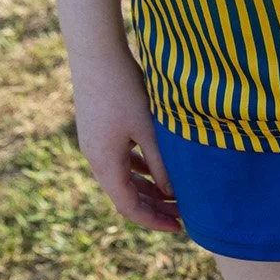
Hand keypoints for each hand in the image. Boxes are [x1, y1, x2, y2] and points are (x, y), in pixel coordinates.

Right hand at [69, 48, 180, 231]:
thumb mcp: (149, 130)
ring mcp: (95, 144)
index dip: (154, 221)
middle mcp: (95, 158)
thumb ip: (162, 165)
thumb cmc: (124, 89)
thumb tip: (172, 195)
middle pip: (126, 196)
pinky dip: (141, 171)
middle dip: (155, 208)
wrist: (96, 52)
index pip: (129, 207)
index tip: (180, 228)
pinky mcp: (99, 132)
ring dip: (149, 190)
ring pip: (124, 179)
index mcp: (105, 162)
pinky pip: (121, 161)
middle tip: (184, 216)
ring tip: (177, 197)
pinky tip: (160, 172)